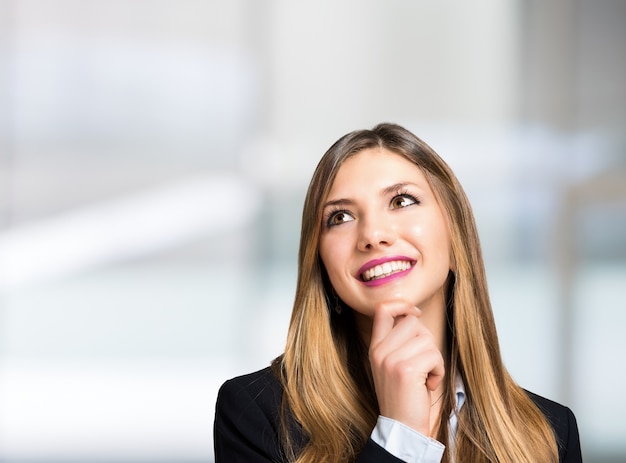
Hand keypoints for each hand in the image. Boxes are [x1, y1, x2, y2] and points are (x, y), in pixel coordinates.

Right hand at [368, 300, 444, 435]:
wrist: (402, 428)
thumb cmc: (405, 397)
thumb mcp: (393, 365)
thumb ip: (398, 341)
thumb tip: (414, 316)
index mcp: (375, 348)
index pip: (382, 310)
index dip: (402, 304)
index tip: (415, 313)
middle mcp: (380, 351)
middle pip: (412, 322)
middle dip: (426, 340)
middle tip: (424, 363)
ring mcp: (390, 359)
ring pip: (426, 338)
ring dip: (434, 358)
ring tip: (426, 376)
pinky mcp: (406, 369)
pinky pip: (434, 355)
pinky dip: (439, 371)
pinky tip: (430, 384)